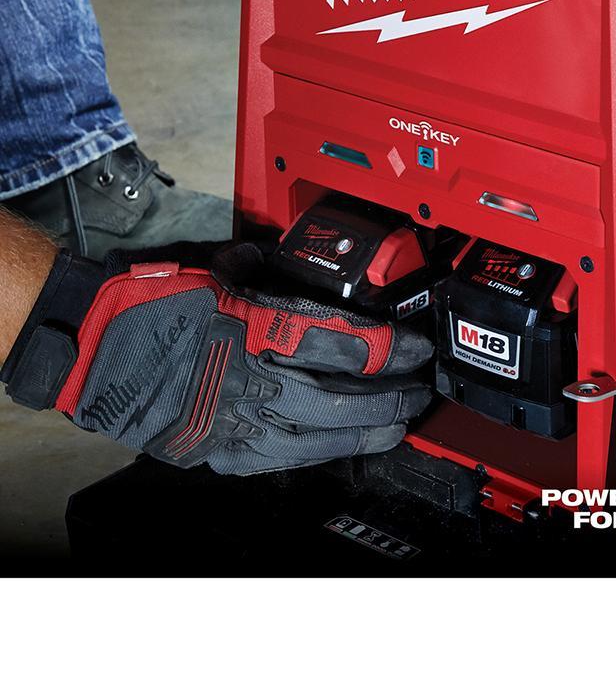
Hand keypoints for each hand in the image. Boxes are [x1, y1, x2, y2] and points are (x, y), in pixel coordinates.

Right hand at [2, 244, 432, 473]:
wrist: (93, 349)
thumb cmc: (152, 304)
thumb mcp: (216, 270)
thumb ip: (260, 268)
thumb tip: (282, 259)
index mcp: (261, 328)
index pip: (348, 342)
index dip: (392, 347)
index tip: (417, 346)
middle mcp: (258, 379)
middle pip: (348, 396)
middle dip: (393, 396)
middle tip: (421, 390)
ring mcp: (240, 422)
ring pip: (325, 437)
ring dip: (369, 431)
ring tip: (399, 424)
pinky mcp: (224, 452)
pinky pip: (289, 457)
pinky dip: (325, 450)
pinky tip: (345, 444)